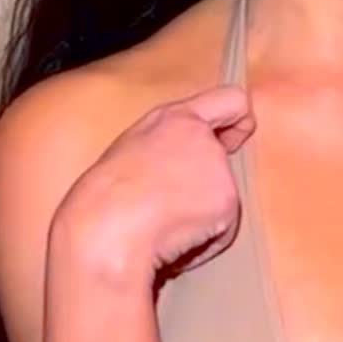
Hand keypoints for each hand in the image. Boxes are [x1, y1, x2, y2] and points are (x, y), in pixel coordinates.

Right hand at [53, 82, 255, 288]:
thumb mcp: (133, 151)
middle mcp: (203, 138)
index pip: (229, 100)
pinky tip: (174, 241)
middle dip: (206, 183)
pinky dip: (204, 241)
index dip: (237, 120)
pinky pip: (222, 230)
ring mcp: (220, 170)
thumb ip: (168, 147)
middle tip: (172, 204)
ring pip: (221, 199)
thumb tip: (182, 168)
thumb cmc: (105, 199)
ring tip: (163, 225)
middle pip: (223, 162)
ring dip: (202, 216)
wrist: (107, 228)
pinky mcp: (229, 203)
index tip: (233, 138)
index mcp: (174, 119)